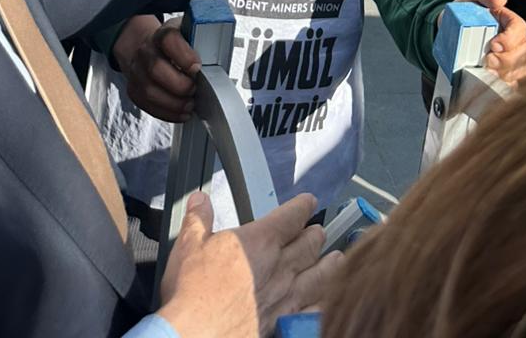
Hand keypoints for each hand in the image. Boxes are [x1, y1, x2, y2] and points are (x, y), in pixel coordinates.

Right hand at [111, 15, 199, 121]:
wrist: (142, 47)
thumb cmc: (171, 39)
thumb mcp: (184, 22)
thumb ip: (197, 9)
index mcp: (161, 34)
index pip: (168, 40)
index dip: (183, 55)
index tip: (198, 67)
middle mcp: (146, 52)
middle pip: (157, 70)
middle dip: (179, 84)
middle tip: (195, 89)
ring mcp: (137, 72)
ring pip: (150, 91)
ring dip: (173, 102)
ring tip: (190, 104)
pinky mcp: (134, 90)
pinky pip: (147, 105)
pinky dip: (166, 112)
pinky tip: (181, 112)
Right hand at [160, 191, 338, 337]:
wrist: (196, 333)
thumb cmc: (193, 293)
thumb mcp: (188, 245)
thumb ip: (199, 219)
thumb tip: (200, 200)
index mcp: (260, 242)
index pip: (291, 216)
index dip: (303, 206)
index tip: (309, 202)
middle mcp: (279, 267)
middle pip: (309, 245)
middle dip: (315, 236)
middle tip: (319, 232)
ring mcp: (285, 297)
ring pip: (319, 276)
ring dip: (329, 266)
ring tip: (337, 259)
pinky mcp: (284, 324)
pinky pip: (314, 311)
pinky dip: (323, 303)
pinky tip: (328, 301)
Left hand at [453, 0, 525, 83]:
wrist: (450, 31)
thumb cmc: (464, 14)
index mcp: (510, 21)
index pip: (520, 29)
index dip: (511, 39)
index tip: (494, 44)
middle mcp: (516, 40)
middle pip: (525, 51)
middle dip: (508, 59)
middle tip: (488, 60)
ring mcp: (514, 57)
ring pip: (523, 68)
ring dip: (506, 73)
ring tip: (487, 72)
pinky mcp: (507, 73)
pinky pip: (515, 82)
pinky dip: (505, 84)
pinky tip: (492, 82)